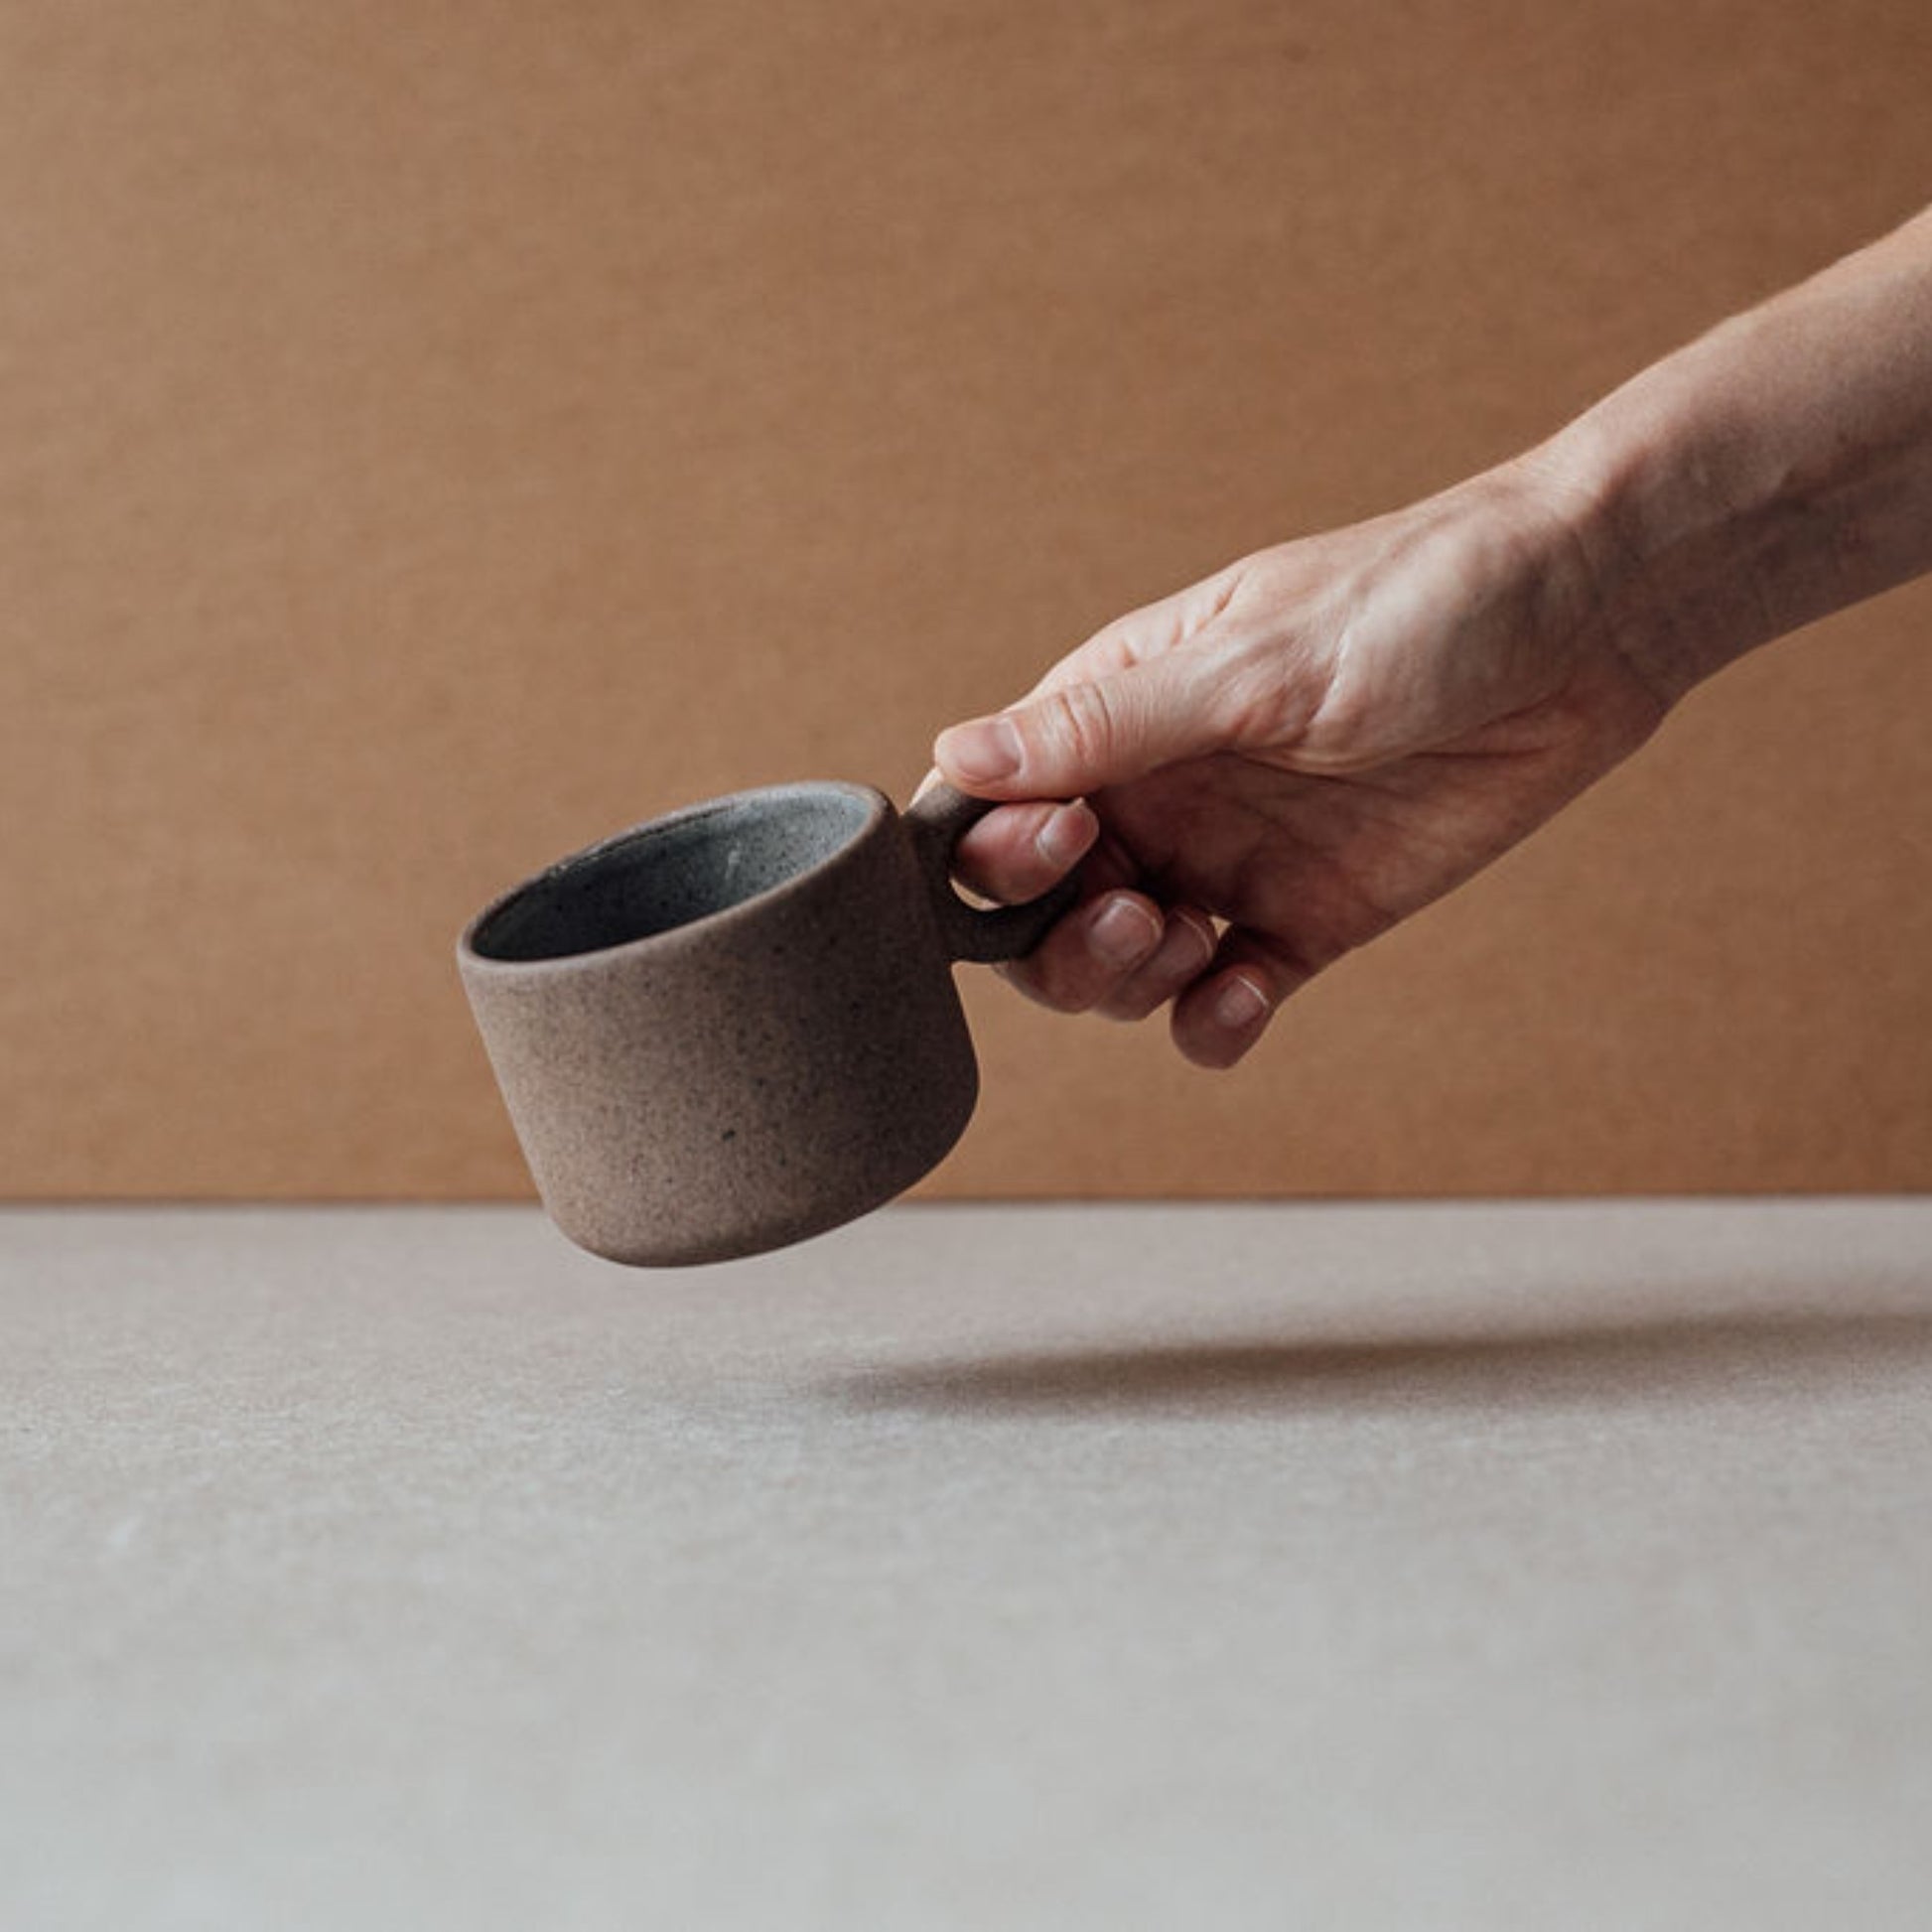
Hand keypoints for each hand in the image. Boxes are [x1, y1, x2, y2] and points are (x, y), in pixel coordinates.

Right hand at [933, 459, 1672, 1067]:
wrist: (1587, 626)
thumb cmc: (1420, 601)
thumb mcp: (1253, 665)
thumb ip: (1107, 727)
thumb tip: (956, 757)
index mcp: (1121, 715)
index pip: (1002, 811)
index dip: (1003, 856)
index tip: (1066, 846)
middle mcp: (1162, 795)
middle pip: (1046, 915)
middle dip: (1062, 942)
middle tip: (1138, 913)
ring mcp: (1232, 862)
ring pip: (1125, 969)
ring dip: (1131, 981)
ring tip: (1193, 940)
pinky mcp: (1310, 919)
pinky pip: (1227, 1000)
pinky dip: (1216, 1021)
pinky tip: (1245, 995)